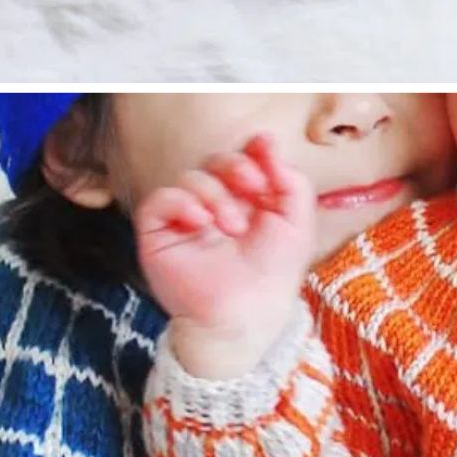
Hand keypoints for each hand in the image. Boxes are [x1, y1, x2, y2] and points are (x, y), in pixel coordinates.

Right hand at [134, 134, 314, 376]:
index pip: (242, 159)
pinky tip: (200, 221)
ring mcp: (186, 219)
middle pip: (215, 161)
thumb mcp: (297, 222)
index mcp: (247, 202)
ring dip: (216, 194)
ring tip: (233, 227)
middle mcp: (215, 206)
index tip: (265, 151)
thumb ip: (291, 181)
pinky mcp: (159, 234)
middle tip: (254, 187)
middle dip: (236, 165)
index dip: (252, 151)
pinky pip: (159, 200)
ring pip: (190, 177)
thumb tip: (267, 143)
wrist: (247, 313)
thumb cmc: (274, 273)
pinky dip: (180, 202)